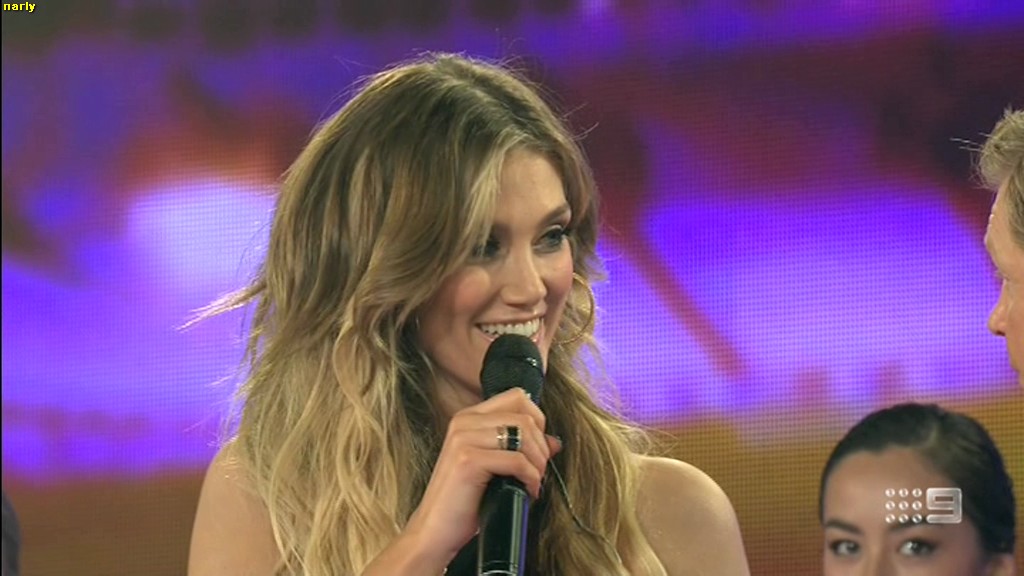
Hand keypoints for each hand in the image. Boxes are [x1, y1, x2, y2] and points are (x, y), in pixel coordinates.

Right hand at [402, 388, 562, 565]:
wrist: (433, 533)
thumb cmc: (464, 504)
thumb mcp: (495, 469)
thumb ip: (521, 449)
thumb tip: (554, 442)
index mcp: (468, 418)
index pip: (518, 397)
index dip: (537, 421)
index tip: (537, 451)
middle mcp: (463, 422)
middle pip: (525, 416)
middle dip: (541, 447)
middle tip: (537, 473)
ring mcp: (463, 438)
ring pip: (524, 434)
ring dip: (538, 463)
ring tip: (532, 483)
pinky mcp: (468, 460)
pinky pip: (518, 460)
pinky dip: (531, 478)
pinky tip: (527, 492)